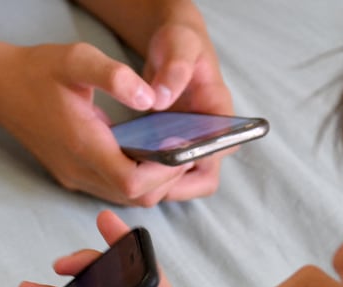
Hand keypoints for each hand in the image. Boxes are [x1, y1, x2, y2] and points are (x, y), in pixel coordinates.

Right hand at [0, 41, 219, 205]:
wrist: (0, 88)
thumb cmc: (38, 71)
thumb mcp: (78, 59)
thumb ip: (116, 77)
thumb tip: (151, 98)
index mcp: (83, 144)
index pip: (132, 182)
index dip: (164, 172)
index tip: (182, 147)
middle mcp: (78, 169)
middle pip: (135, 197)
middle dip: (167, 178)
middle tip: (186, 148)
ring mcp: (74, 176)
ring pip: (125, 198)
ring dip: (153, 181)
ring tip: (172, 150)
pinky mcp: (72, 175)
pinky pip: (112, 189)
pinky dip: (136, 179)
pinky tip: (146, 153)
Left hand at [138, 21, 236, 199]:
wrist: (173, 49)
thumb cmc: (181, 44)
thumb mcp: (180, 45)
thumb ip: (175, 67)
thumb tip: (161, 98)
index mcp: (220, 110)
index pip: (222, 146)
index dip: (200, 159)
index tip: (170, 159)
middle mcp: (210, 135)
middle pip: (203, 178)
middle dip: (175, 185)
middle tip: (139, 180)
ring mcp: (191, 146)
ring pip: (182, 183)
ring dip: (157, 186)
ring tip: (126, 176)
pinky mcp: (172, 150)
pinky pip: (162, 176)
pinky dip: (144, 177)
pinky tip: (119, 168)